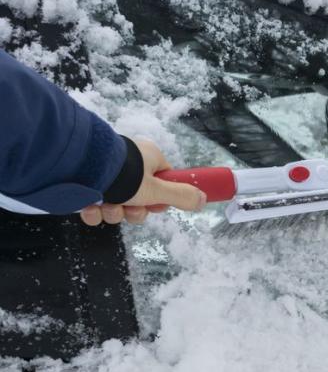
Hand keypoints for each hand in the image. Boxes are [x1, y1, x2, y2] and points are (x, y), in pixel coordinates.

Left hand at [79, 139, 206, 225]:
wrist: (78, 169)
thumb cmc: (122, 175)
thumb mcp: (157, 190)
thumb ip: (181, 196)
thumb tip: (204, 199)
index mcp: (147, 159)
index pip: (162, 182)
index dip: (159, 199)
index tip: (154, 204)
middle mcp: (127, 165)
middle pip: (139, 198)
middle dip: (133, 210)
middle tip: (129, 209)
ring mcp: (105, 175)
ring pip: (116, 204)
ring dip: (113, 212)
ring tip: (107, 206)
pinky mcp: (85, 183)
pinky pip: (95, 204)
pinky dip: (93, 211)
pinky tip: (90, 208)